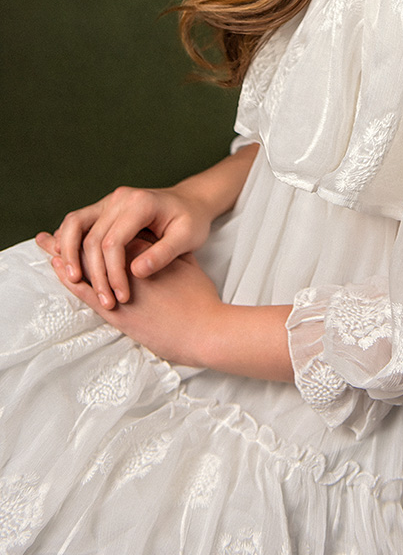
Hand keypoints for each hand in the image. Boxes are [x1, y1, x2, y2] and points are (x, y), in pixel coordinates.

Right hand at [35, 183, 215, 309]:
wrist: (191, 201)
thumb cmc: (191, 220)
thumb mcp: (187, 237)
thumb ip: (163, 254)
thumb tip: (136, 272)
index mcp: (140, 203)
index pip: (114, 242)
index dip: (113, 273)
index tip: (122, 297)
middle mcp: (120, 198)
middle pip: (91, 236)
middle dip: (93, 272)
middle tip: (103, 299)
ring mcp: (109, 201)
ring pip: (75, 225)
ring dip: (69, 253)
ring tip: (74, 280)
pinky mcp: (104, 208)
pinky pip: (78, 223)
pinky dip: (69, 242)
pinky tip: (70, 262)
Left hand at [48, 234, 224, 366]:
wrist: (203, 329)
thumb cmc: (199, 299)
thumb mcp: (185, 263)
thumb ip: (166, 251)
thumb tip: (155, 245)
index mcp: (146, 253)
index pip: (113, 237)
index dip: (94, 230)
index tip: (80, 225)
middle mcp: (129, 267)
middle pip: (94, 249)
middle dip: (71, 242)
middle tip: (50, 236)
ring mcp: (121, 290)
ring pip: (85, 268)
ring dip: (65, 257)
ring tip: (47, 247)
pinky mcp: (118, 313)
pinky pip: (86, 293)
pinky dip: (70, 279)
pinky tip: (60, 271)